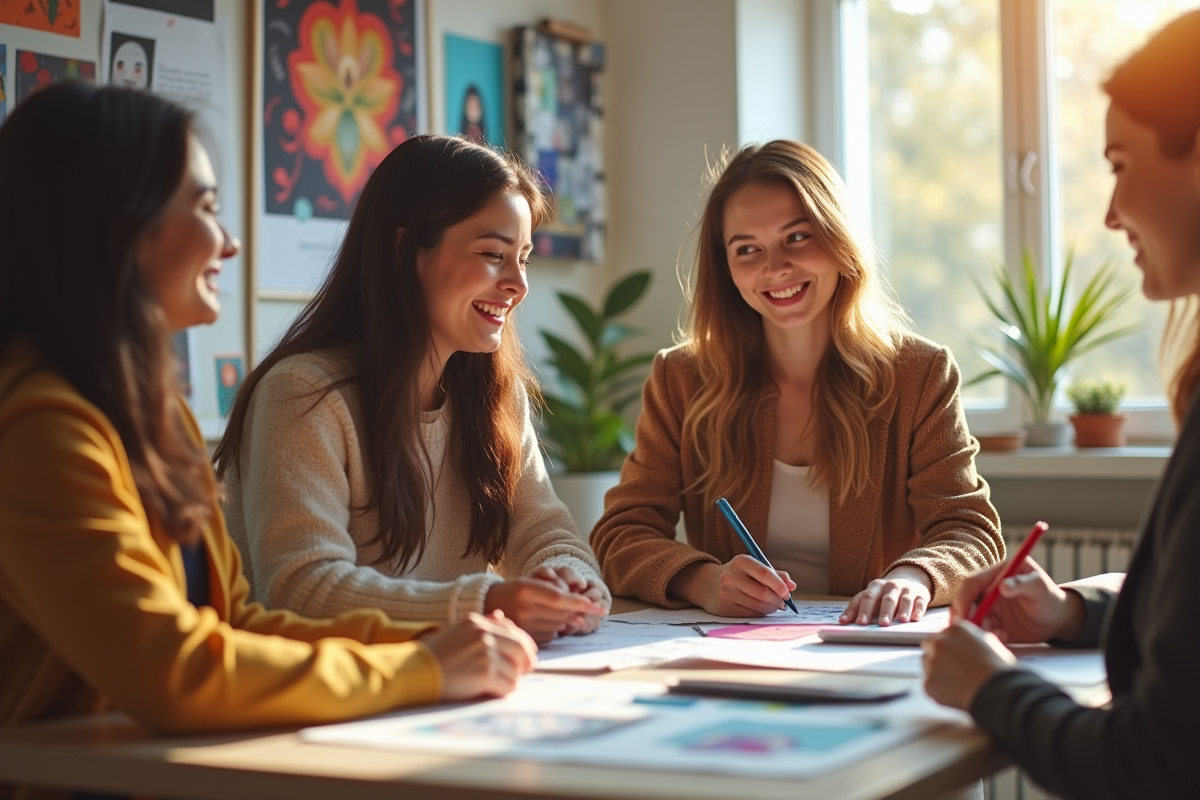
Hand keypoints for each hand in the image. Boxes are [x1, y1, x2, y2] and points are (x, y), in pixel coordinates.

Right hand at [418, 611, 537, 701]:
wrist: (415, 671)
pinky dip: (503, 691)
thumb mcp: (457, 631)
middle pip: (521, 647)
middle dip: (526, 661)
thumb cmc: (434, 655)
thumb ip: (482, 623)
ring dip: (510, 680)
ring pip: (515, 670)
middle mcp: (483, 634)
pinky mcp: (485, 673)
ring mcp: (485, 652)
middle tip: (526, 671)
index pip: (512, 629)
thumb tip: (502, 615)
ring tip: (496, 684)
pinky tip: (492, 691)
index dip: (524, 644)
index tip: (528, 655)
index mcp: (477, 622)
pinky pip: (508, 685)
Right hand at [485, 576, 607, 643]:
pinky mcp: (524, 640)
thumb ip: (556, 592)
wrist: (486, 605)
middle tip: (572, 606)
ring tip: (546, 612)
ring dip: (562, 620)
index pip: (558, 598)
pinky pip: (550, 636)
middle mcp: (523, 609)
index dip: (580, 603)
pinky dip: (553, 629)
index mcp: (524, 589)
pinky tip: (540, 622)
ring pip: (558, 626)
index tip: (599, 608)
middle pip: (562, 613)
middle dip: (572, 610)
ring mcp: (522, 627)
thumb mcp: (530, 582)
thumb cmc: (513, 591)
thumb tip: (581, 617)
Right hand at [667, 555, 795, 616]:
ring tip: (774, 606)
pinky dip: (761, 613)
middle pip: (763, 593)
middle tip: (783, 602)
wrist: (708, 584)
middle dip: (778, 600)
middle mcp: (731, 577)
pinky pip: (750, 614)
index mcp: (740, 561)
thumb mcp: (752, 568)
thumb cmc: (738, 575)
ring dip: (771, 608)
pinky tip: (761, 609)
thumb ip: (774, 574)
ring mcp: (726, 593)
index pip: (764, 573)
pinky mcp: (724, 608)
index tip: (787, 592)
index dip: (779, 585)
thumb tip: (792, 585)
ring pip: (758, 606)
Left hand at [840, 566, 931, 625]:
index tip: (860, 623)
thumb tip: (842, 621)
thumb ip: (856, 607)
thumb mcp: (870, 596)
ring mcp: (907, 589)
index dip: (863, 610)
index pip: (867, 597)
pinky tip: (915, 618)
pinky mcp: (920, 594)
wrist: (908, 579)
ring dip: (903, 610)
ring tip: (901, 621)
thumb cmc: (883, 593)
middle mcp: (891, 586)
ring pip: (904, 600)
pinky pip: (920, 602)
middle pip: (887, 599)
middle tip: (883, 624)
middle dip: (884, 611)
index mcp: (875, 586)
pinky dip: (918, 610)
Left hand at [922, 620, 1016, 709]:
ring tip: (956, 682)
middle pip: (929, 645)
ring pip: (927, 664)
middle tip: (951, 667)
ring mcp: (932, 663)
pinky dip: (939, 689)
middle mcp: (939, 643)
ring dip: (936, 670)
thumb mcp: (990, 643)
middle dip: (937, 654)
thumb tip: (967, 641)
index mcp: (955, 630)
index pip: (944, 634)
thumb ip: (972, 638)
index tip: (955, 654)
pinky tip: (955, 693)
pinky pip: (930, 684)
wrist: (996, 691)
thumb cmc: (998, 669)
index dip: (950, 645)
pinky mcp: (929, 683)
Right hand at [950, 557, 1084, 644]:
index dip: (964, 597)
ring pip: (972, 618)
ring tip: (998, 634)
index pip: (972, 583)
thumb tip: (1002, 586)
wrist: (1059, 620)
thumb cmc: (1051, 598)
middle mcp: (988, 590)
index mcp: (996, 575)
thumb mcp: (1040, 587)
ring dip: (979, 628)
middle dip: (966, 616)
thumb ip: (1022, 584)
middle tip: (972, 629)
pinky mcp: (993, 623)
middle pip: (966, 601)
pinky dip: (988, 636)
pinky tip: (1004, 637)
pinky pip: (983, 631)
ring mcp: (990, 608)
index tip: (964, 613)